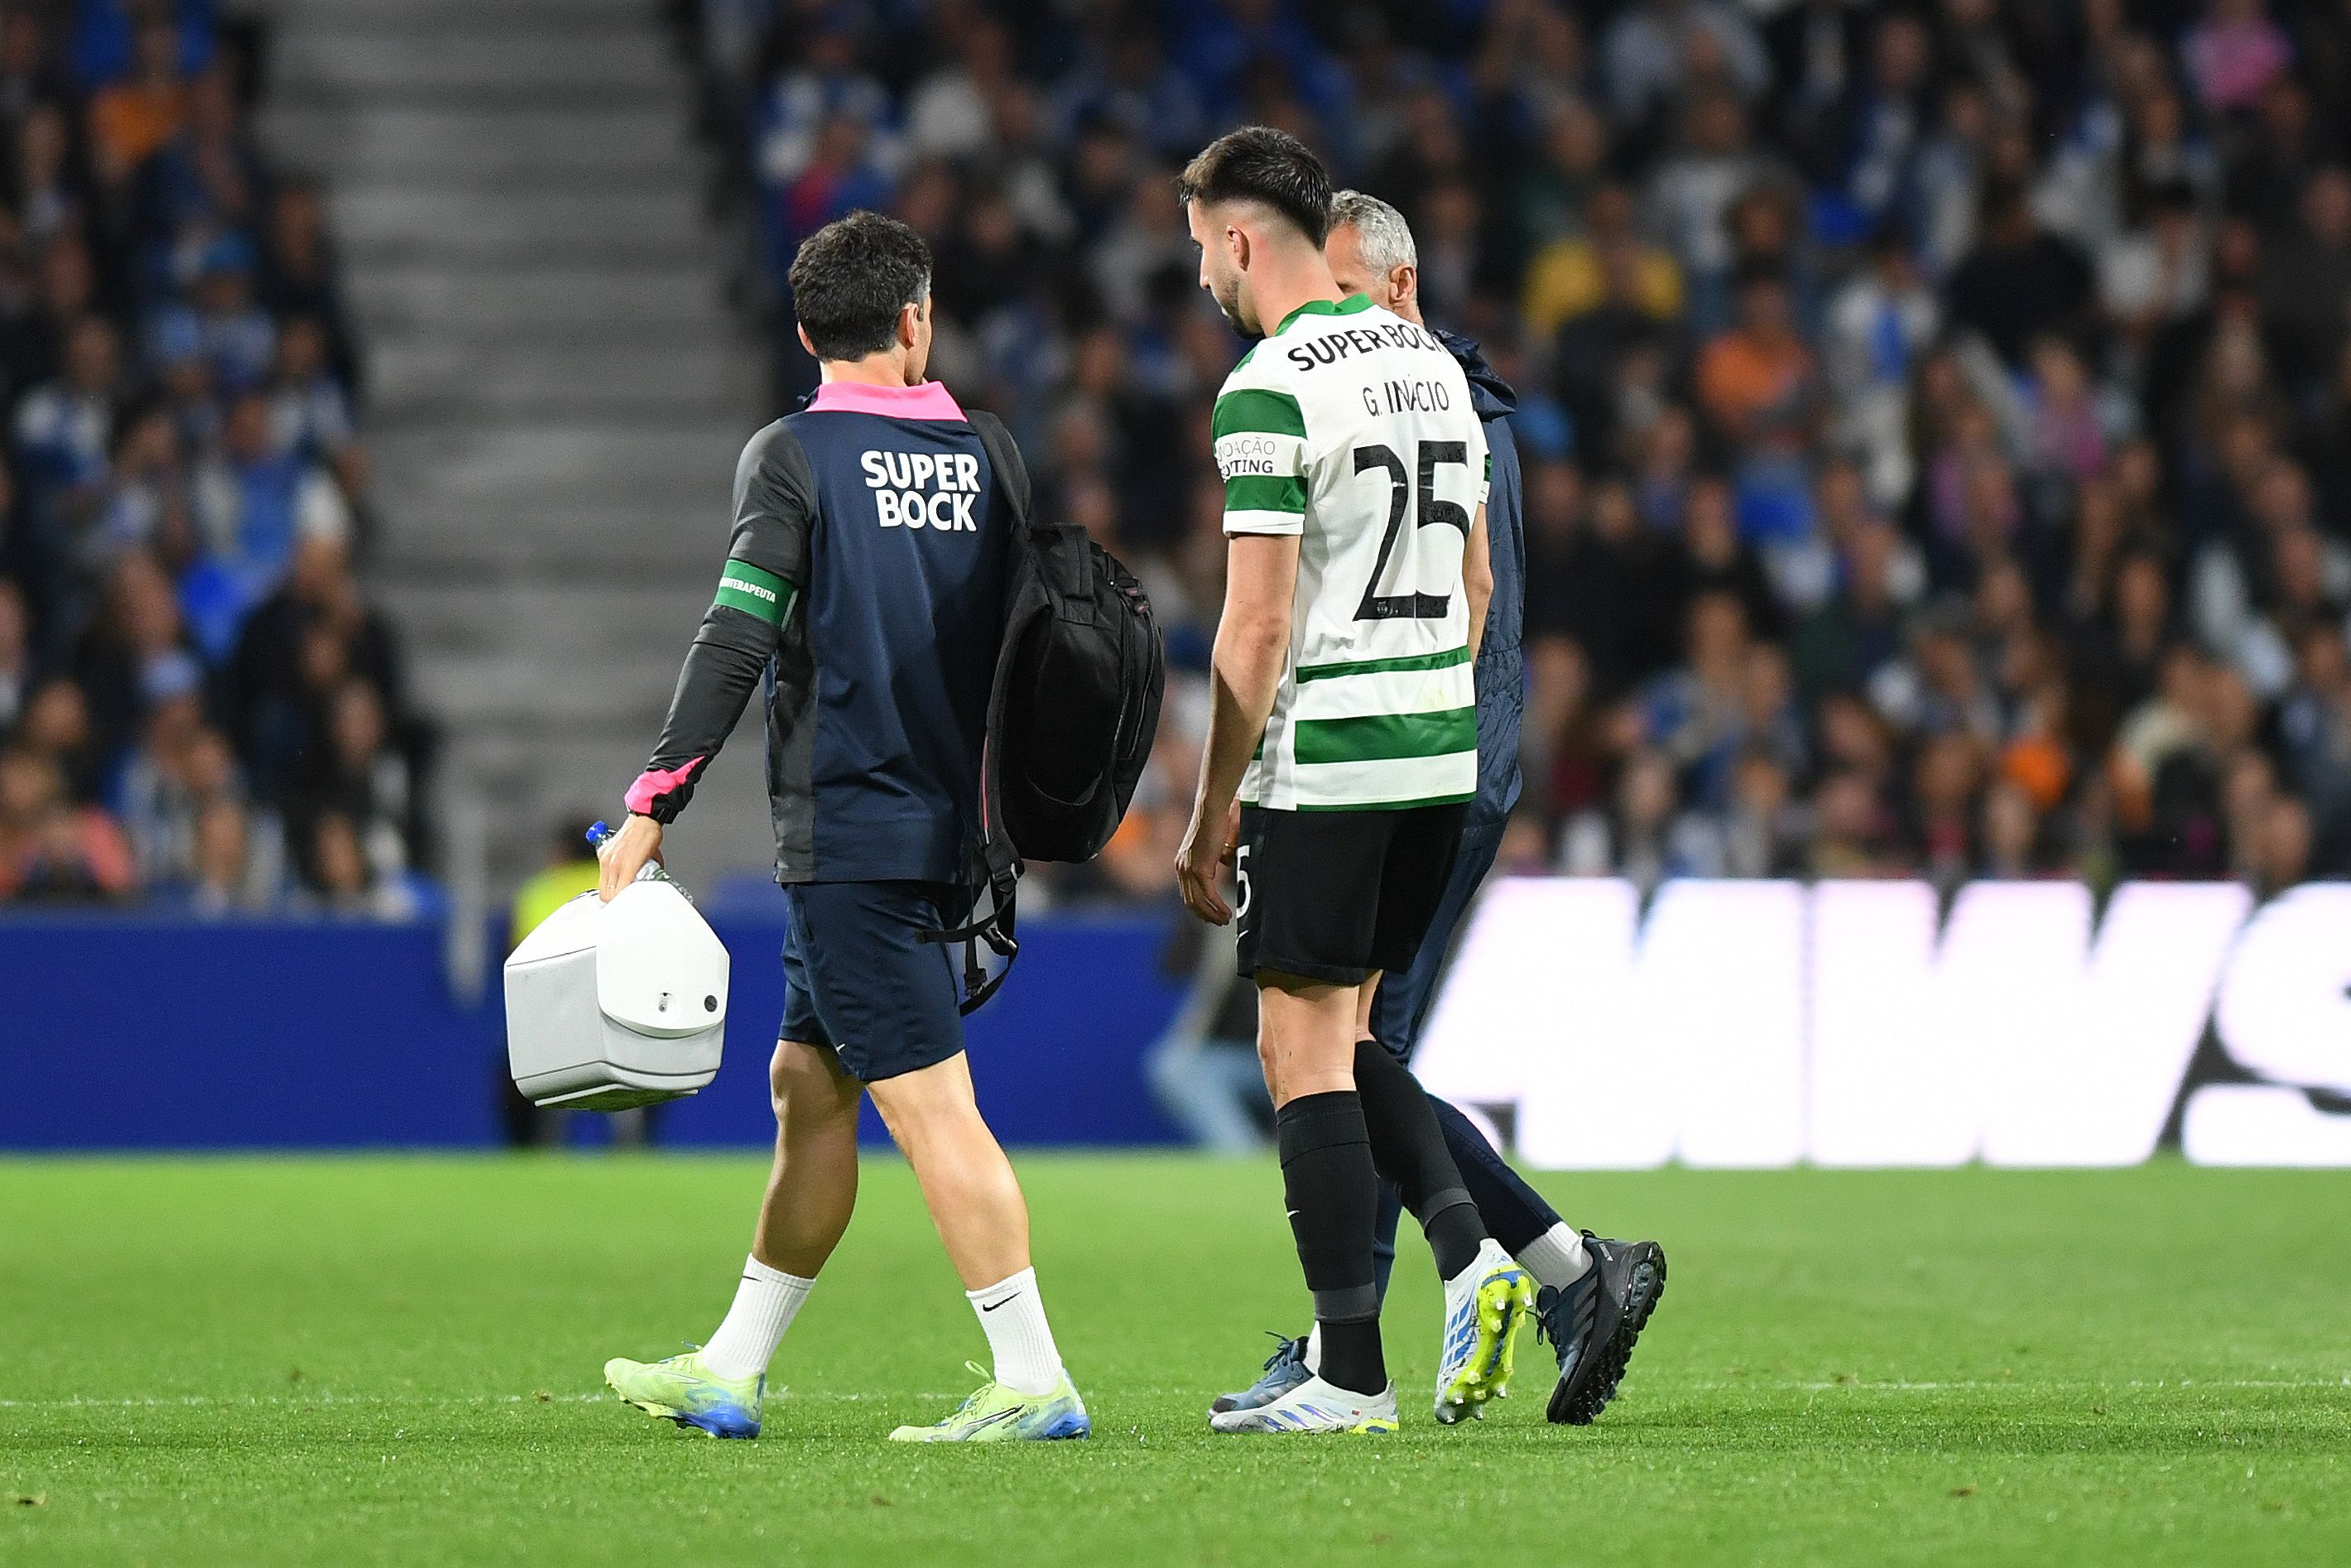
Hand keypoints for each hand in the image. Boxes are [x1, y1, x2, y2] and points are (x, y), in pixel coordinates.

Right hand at [597, 813, 663, 901]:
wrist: (644, 819)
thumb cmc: (650, 837)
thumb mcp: (655, 860)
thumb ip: (649, 874)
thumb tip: (649, 885)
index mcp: (627, 866)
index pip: (617, 895)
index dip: (621, 903)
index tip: (627, 905)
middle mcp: (613, 863)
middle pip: (606, 894)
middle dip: (614, 900)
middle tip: (623, 901)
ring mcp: (606, 858)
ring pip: (602, 885)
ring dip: (610, 890)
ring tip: (620, 890)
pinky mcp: (602, 852)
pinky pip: (602, 872)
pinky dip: (608, 878)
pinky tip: (617, 877)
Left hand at [1174, 798, 1240, 924]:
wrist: (1212, 810)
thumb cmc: (1216, 820)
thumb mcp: (1215, 844)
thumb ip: (1218, 856)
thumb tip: (1226, 862)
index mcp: (1182, 863)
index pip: (1187, 892)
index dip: (1199, 907)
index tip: (1211, 913)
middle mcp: (1182, 868)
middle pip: (1191, 901)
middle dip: (1205, 915)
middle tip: (1219, 921)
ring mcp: (1189, 869)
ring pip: (1199, 902)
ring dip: (1212, 914)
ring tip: (1225, 919)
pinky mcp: (1200, 869)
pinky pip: (1209, 895)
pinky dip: (1218, 906)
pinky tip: (1226, 911)